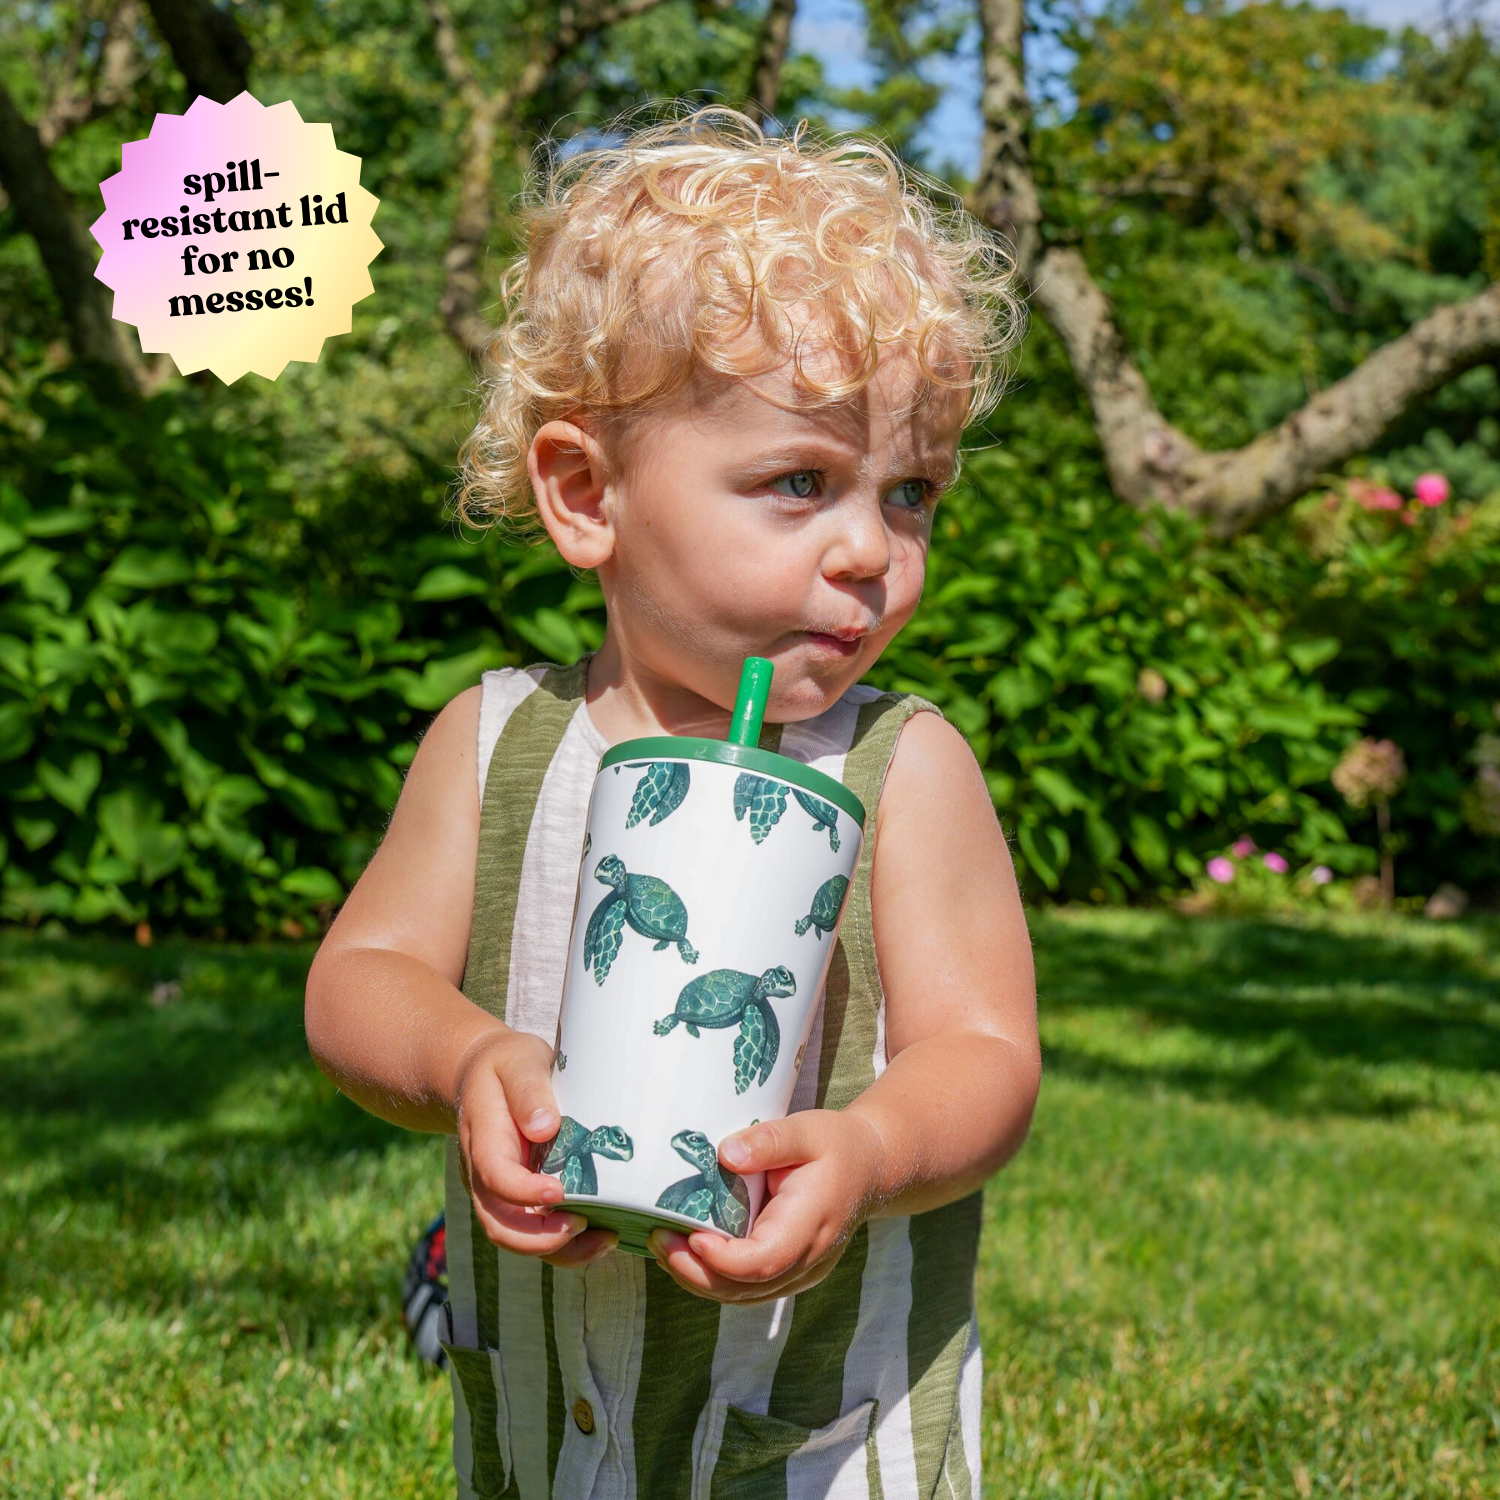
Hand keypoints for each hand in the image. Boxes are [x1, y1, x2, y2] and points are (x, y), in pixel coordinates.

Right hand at [454, 1029, 617, 1268]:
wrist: (484, 1073)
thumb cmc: (507, 1064)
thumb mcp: (518, 1062)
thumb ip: (528, 1090)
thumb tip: (544, 1126)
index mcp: (484, 1138)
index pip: (495, 1175)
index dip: (523, 1192)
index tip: (559, 1192)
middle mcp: (484, 1175)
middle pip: (500, 1224)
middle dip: (541, 1238)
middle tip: (585, 1225)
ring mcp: (498, 1192)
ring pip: (516, 1239)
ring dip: (557, 1249)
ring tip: (604, 1239)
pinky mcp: (517, 1200)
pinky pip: (533, 1234)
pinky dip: (564, 1245)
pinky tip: (600, 1235)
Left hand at [647, 1110, 884, 1302]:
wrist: (870, 1168)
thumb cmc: (836, 1145)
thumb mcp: (806, 1130)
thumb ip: (768, 1141)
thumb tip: (724, 1153)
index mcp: (813, 1223)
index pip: (765, 1260)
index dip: (723, 1258)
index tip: (689, 1234)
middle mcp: (808, 1258)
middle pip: (747, 1288)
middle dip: (695, 1273)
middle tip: (657, 1239)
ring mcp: (800, 1272)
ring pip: (743, 1295)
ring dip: (699, 1279)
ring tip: (661, 1245)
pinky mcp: (789, 1272)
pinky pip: (747, 1289)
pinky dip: (713, 1277)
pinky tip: (685, 1253)